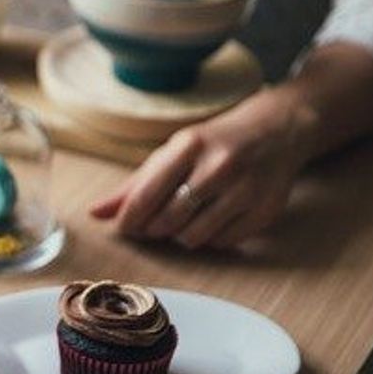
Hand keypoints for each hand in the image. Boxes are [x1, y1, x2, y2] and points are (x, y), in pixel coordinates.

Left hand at [90, 88, 319, 249]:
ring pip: (195, 236)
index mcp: (190, 146)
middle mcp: (220, 166)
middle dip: (153, 229)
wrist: (277, 131)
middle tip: (152, 225)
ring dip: (179, 236)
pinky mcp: (266, 210)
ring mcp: (247, 189)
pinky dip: (209, 240)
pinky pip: (223, 242)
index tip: (123, 228)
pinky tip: (209, 221)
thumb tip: (95, 213)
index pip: (147, 194)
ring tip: (181, 221)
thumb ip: (134, 185)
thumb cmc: (213, 143)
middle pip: (169, 219)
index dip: (129, 219)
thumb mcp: (173, 152)